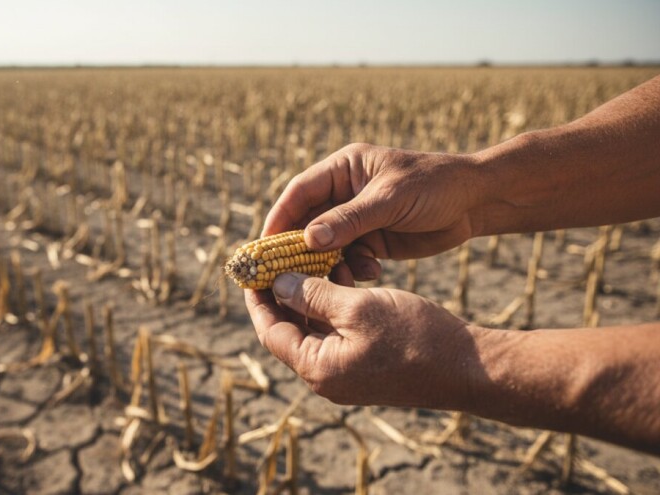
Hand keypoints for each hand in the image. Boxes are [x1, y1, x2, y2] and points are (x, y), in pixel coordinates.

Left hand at [245, 272, 479, 408]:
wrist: (469, 366)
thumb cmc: (415, 336)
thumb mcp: (358, 307)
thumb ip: (313, 295)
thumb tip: (278, 284)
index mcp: (318, 368)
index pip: (271, 331)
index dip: (258, 299)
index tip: (251, 270)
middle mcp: (326, 377)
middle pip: (289, 331)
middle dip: (283, 293)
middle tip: (277, 258)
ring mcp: (346, 374)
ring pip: (314, 329)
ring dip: (312, 295)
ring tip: (316, 260)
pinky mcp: (365, 366)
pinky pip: (337, 334)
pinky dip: (334, 306)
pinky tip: (342, 277)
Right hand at [263, 143, 480, 279]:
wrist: (476, 202)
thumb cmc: (435, 186)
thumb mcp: (391, 200)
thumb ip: (349, 220)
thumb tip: (306, 239)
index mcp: (343, 169)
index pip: (299, 193)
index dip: (279, 219)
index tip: (264, 246)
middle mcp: (344, 193)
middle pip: (306, 221)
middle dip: (298, 249)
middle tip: (286, 275)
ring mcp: (356, 218)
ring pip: (326, 245)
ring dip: (328, 264)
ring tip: (337, 278)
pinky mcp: (372, 240)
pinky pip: (348, 258)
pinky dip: (352, 269)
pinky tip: (370, 272)